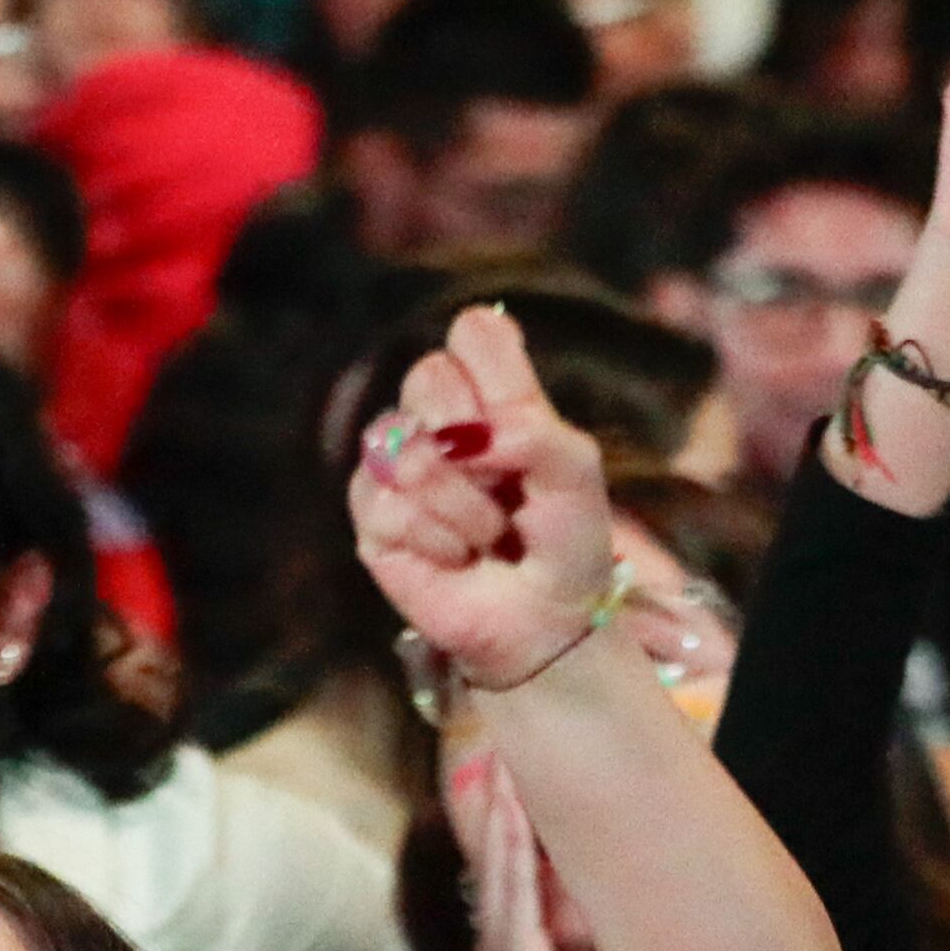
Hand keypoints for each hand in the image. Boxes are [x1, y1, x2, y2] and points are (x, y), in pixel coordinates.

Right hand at [348, 304, 619, 694]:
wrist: (546, 620)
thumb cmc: (565, 542)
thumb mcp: (576, 476)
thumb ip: (536, 430)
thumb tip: (470, 438)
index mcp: (492, 392)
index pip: (474, 330)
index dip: (494, 371)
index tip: (522, 425)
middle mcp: (438, 418)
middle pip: (428, 374)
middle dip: (474, 439)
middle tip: (503, 485)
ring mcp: (398, 464)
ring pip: (404, 447)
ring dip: (461, 504)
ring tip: (487, 535)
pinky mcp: (373, 517)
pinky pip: (387, 505)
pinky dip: (438, 540)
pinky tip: (456, 558)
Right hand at [456, 750, 603, 950]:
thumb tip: (583, 931)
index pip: (506, 872)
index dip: (508, 821)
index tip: (514, 767)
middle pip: (495, 861)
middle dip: (497, 803)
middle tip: (501, 744)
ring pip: (498, 877)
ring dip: (499, 823)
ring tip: (501, 768)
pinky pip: (516, 914)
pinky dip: (514, 872)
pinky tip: (516, 836)